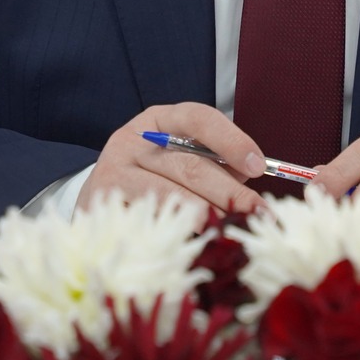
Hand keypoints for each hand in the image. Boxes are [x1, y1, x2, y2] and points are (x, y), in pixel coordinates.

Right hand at [79, 103, 268, 216]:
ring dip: (207, 216)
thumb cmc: (155, 175)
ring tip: (232, 229)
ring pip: (170, 196)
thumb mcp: (182, 155)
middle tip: (257, 213)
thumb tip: (251, 176)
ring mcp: (114, 172)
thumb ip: (216, 161)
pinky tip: (197, 241)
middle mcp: (134, 140)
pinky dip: (176, 232)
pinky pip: (148, 221)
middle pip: (189, 165)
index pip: (199, 119)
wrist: (101, 196)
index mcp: (160, 120)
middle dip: (229, 191)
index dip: (232, 141)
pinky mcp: (103, 205)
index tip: (258, 166)